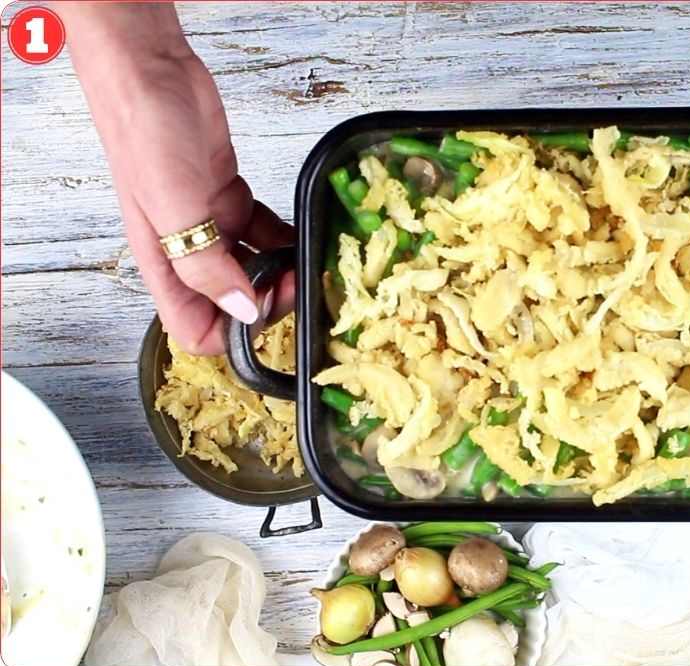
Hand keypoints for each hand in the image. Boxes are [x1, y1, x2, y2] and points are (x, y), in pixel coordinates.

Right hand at [64, 6, 293, 354]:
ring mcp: (211, 223)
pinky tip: (303, 233)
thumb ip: (205, 263)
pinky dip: (285, 238)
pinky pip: (264, 231)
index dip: (235, 333)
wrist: (151, 71)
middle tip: (299, 278)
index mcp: (165, 264)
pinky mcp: (230, 196)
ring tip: (309, 258)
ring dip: (282, 271)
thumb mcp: (172, 204)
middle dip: (270, 299)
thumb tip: (242, 310)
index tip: (269, 307)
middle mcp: (189, 249)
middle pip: (234, 303)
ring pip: (253, 267)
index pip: (197, 330)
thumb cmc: (144, 131)